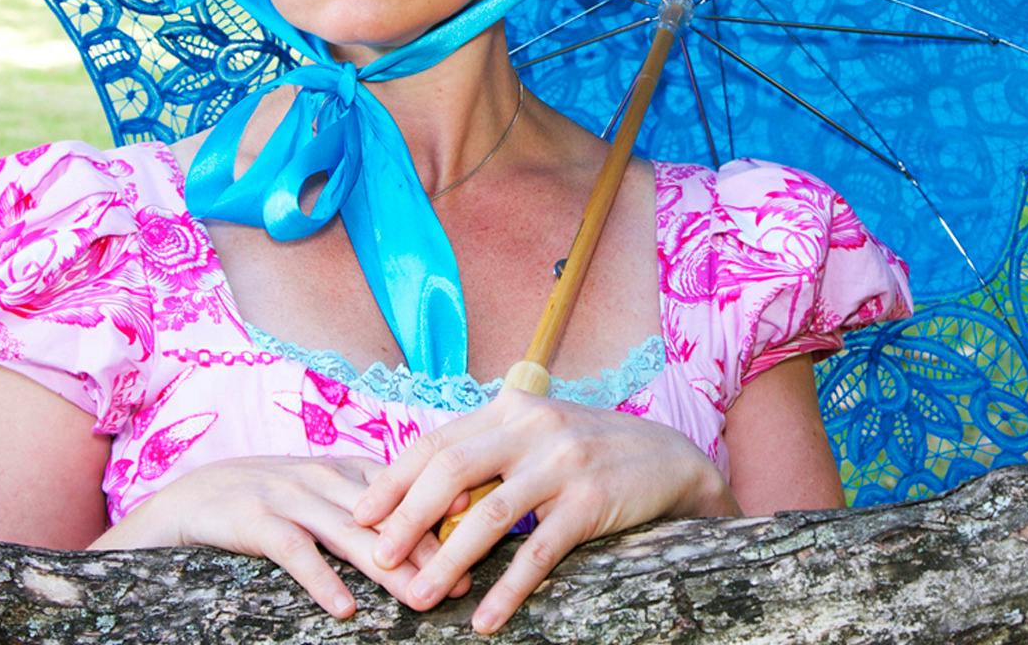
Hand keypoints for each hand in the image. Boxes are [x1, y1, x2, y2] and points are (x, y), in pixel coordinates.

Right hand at [89, 454, 472, 618]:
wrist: (188, 499)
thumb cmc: (266, 502)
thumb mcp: (321, 494)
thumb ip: (368, 505)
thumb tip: (432, 532)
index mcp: (346, 469)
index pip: (406, 490)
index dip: (444, 516)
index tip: (482, 539)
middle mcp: (324, 476)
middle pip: (387, 515)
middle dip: (428, 548)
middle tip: (460, 582)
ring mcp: (289, 495)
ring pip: (349, 534)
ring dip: (387, 568)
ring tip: (418, 597)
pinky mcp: (255, 519)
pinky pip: (294, 553)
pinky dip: (321, 579)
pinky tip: (345, 607)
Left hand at [351, 389, 740, 633]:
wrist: (668, 458)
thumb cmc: (587, 450)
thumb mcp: (536, 435)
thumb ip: (488, 453)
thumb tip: (424, 499)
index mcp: (511, 408)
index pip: (437, 442)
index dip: (394, 479)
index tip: (360, 514)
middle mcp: (533, 427)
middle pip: (451, 471)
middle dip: (407, 519)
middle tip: (377, 559)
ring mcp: (563, 464)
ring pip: (489, 516)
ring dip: (447, 561)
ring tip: (418, 599)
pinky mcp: (591, 502)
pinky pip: (539, 552)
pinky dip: (508, 589)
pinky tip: (486, 619)